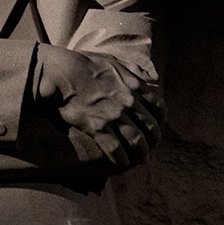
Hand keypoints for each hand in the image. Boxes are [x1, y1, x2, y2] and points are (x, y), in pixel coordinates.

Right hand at [35, 44, 160, 168]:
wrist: (63, 73)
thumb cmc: (86, 64)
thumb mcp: (115, 61)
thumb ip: (134, 69)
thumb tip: (151, 76)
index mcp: (134, 86)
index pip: (158, 107)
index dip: (161, 120)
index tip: (158, 126)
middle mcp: (128, 102)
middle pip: (150, 127)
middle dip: (153, 141)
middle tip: (151, 148)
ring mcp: (114, 115)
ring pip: (136, 140)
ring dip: (141, 154)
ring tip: (141, 161)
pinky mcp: (98, 126)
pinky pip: (116, 149)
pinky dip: (121, 159)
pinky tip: (122, 163)